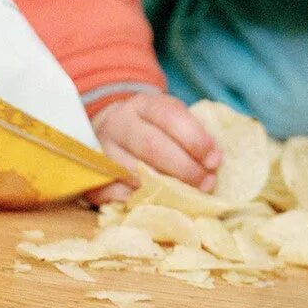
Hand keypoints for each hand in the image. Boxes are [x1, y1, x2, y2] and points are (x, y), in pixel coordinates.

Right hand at [86, 90, 221, 205]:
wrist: (111, 131)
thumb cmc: (152, 128)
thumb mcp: (170, 118)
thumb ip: (192, 133)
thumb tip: (213, 160)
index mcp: (142, 105)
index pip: (170, 116)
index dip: (195, 139)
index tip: (214, 160)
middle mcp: (119, 124)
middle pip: (152, 145)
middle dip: (185, 168)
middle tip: (206, 183)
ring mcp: (101, 151)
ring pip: (134, 172)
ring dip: (167, 189)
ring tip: (189, 197)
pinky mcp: (93, 178)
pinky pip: (117, 194)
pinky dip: (141, 201)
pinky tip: (159, 203)